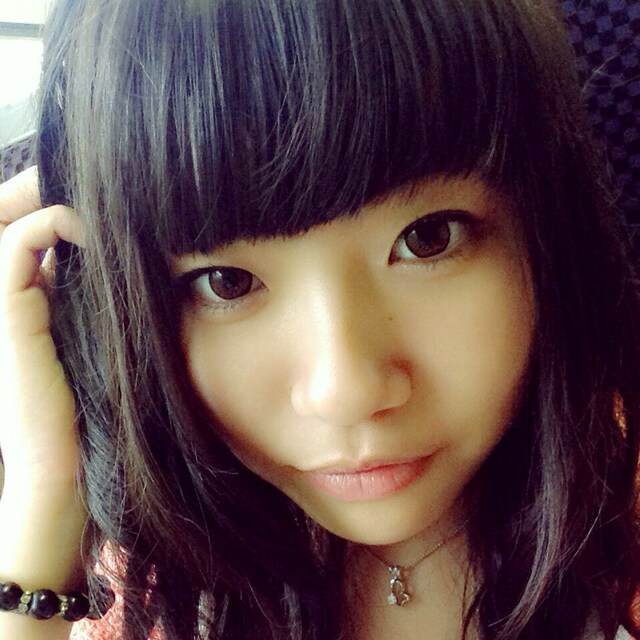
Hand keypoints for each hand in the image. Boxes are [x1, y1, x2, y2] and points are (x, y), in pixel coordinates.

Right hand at [0, 167, 83, 494]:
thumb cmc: (92, 410)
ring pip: (8, 223)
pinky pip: (13, 248)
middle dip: (42, 186)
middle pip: (13, 218)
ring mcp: (5, 305)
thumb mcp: (103, 343)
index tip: (99, 186)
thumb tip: (133, 261)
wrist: (65, 465)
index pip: (31, 231)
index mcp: (33, 301)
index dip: (53, 201)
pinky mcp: (8, 317)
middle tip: (84, 167)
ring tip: (86, 183)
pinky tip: (85, 222)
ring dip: (44, 195)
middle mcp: (14, 297)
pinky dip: (44, 224)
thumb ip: (102, 304)